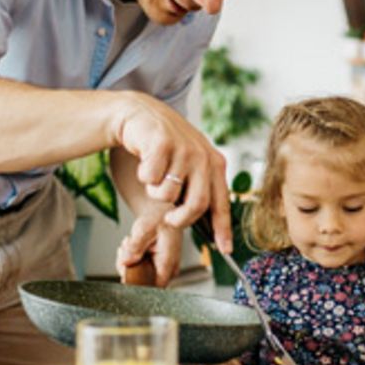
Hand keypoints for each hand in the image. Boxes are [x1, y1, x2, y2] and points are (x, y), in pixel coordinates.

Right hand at [112, 93, 230, 250]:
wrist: (139, 115)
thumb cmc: (162, 148)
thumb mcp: (188, 166)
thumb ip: (197, 189)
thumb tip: (205, 226)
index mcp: (214, 164)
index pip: (221, 202)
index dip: (223, 228)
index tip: (225, 249)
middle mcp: (203, 157)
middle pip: (197, 205)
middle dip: (180, 219)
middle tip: (169, 219)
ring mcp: (183, 149)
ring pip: (168, 195)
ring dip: (155, 192)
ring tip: (154, 175)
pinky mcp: (162, 143)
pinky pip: (150, 180)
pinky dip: (143, 177)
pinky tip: (144, 162)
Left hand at [115, 206, 185, 285]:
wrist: (164, 212)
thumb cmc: (160, 217)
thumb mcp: (145, 228)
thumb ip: (135, 246)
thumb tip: (126, 262)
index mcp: (168, 262)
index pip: (152, 287)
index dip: (134, 281)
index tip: (126, 266)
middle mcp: (168, 269)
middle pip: (143, 282)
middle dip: (129, 267)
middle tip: (127, 247)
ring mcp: (163, 269)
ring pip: (139, 276)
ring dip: (129, 261)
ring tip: (130, 243)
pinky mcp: (157, 266)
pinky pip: (140, 270)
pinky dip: (131, 259)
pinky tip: (133, 247)